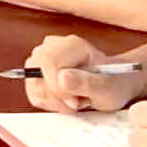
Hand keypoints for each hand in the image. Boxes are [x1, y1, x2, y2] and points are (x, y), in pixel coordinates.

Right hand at [24, 34, 141, 112]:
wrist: (113, 83)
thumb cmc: (113, 84)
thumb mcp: (108, 89)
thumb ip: (87, 83)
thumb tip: (62, 78)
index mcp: (71, 45)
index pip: (48, 62)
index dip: (56, 86)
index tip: (74, 102)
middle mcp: (51, 46)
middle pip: (36, 73)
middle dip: (56, 97)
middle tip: (78, 102)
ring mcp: (41, 56)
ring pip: (33, 85)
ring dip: (54, 101)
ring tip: (75, 99)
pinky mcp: (35, 69)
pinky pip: (33, 91)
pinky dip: (49, 102)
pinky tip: (65, 99)